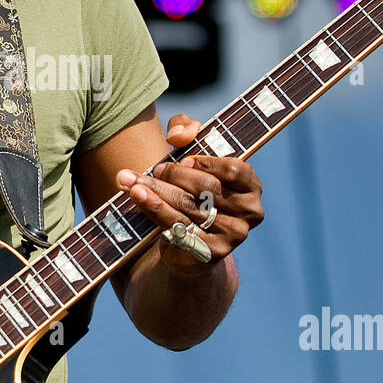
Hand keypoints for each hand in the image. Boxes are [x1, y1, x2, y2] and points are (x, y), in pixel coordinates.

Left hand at [115, 113, 264, 274]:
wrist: (187, 243)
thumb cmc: (191, 190)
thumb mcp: (191, 153)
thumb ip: (187, 129)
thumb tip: (178, 136)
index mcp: (251, 187)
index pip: (233, 169)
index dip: (206, 162)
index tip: (182, 159)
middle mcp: (249, 212)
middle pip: (206, 188)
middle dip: (173, 175)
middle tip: (151, 170)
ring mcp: (233, 235)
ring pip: (188, 207)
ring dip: (156, 191)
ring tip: (130, 181)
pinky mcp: (212, 253)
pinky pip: (179, 227)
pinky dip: (155, 209)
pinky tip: (138, 198)